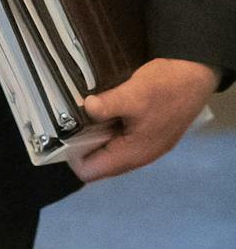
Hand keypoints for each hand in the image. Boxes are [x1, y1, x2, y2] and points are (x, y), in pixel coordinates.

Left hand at [70, 57, 218, 181]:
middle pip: (97, 161)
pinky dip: (102, 125)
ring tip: (70, 113)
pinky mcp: (143, 130)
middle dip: (77, 144)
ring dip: (89, 134)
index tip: (55, 134)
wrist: (193, 76)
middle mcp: (136, 154)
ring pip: (106, 147)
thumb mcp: (133, 94)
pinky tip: (91, 107)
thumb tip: (86, 108)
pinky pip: (115, 135)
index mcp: (133, 153)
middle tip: (58, 121)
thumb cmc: (165, 88)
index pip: (92, 171)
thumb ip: (108, 105)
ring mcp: (141, 143)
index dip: (71, 157)